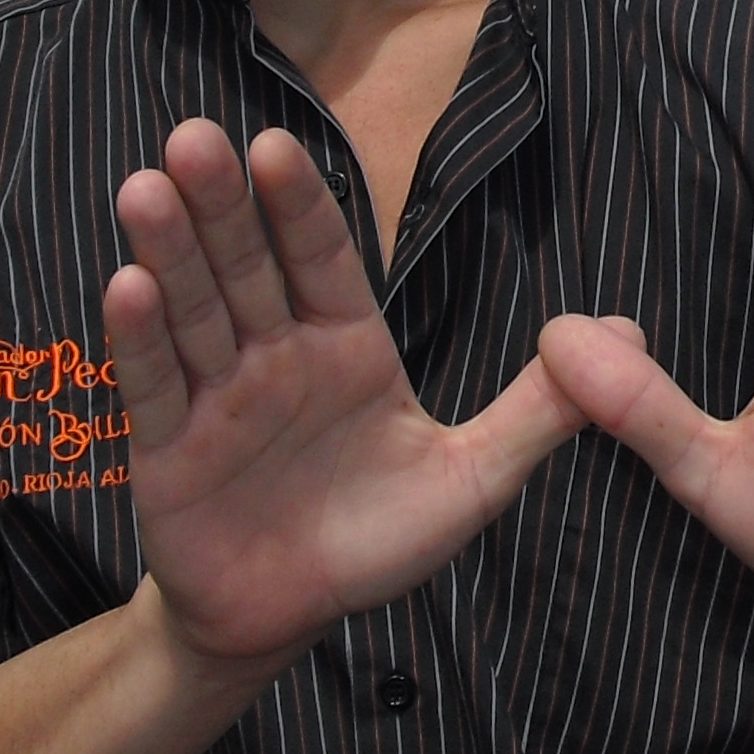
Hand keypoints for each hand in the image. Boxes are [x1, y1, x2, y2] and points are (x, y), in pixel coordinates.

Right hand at [106, 120, 622, 672]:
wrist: (290, 619)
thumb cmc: (376, 540)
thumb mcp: (473, 478)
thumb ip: (540, 410)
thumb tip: (627, 333)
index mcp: (346, 345)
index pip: (323, 260)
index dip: (299, 205)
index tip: (274, 143)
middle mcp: (276, 354)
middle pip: (247, 266)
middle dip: (221, 203)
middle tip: (194, 135)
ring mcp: (218, 397)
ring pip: (194, 310)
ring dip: (170, 250)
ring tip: (146, 186)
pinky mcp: (169, 449)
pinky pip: (157, 386)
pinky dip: (139, 339)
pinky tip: (126, 285)